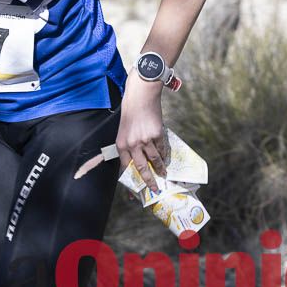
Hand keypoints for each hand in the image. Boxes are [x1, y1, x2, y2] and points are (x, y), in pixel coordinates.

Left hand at [116, 75, 168, 192]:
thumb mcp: (124, 130)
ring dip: (160, 169)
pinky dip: (165, 155)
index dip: (132, 180)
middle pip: (141, 168)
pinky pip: (162, 149)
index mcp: (121, 144)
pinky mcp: (157, 134)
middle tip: (155, 189)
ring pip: (154, 160)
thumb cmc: (130, 111)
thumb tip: (136, 162)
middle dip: (149, 181)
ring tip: (164, 175)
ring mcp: (145, 140)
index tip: (136, 192)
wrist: (141, 95)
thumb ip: (129, 146)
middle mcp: (132, 144)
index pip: (126, 167)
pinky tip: (166, 159)